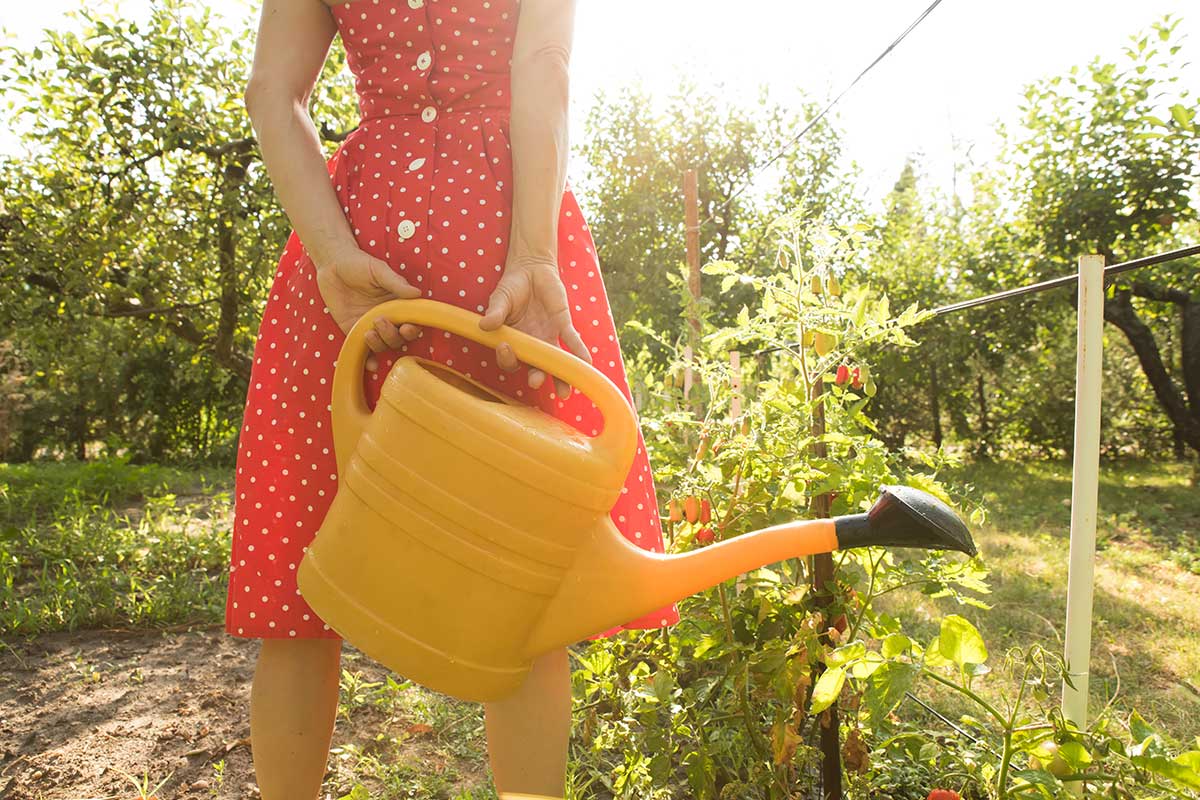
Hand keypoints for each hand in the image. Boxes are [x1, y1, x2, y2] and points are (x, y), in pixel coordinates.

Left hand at [313, 244, 422, 372]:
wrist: (332, 264)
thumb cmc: (358, 264)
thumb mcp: (379, 270)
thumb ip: (396, 283)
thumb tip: (417, 293)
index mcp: (397, 304)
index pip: (411, 323)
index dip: (412, 329)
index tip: (407, 326)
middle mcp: (387, 318)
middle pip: (397, 338)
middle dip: (391, 335)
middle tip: (380, 320)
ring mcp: (369, 326)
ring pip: (382, 346)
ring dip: (379, 344)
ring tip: (368, 332)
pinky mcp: (352, 331)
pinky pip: (363, 350)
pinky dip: (368, 361)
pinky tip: (370, 366)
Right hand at [479, 256, 590, 397]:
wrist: (531, 269)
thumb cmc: (512, 288)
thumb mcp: (500, 298)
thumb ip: (496, 312)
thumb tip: (484, 325)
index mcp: (513, 341)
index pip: (510, 358)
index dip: (507, 357)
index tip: (505, 347)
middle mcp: (532, 345)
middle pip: (534, 367)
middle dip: (536, 376)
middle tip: (535, 381)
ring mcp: (548, 337)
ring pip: (555, 362)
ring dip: (561, 376)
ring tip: (565, 393)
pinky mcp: (562, 324)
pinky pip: (572, 341)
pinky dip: (579, 351)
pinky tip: (586, 363)